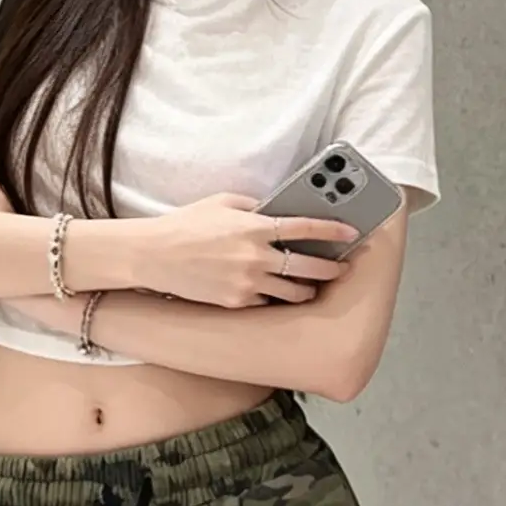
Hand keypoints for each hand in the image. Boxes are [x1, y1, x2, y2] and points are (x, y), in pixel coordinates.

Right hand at [132, 193, 355, 309]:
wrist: (153, 255)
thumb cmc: (184, 224)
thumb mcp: (221, 202)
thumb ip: (253, 205)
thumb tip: (274, 209)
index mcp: (255, 227)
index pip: (305, 228)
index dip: (333, 230)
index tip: (352, 233)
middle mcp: (256, 256)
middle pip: (308, 266)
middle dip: (330, 268)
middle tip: (340, 268)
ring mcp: (247, 282)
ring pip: (293, 292)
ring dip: (307, 289)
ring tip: (312, 286)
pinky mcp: (236, 302)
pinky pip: (267, 302)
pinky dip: (274, 297)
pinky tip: (276, 293)